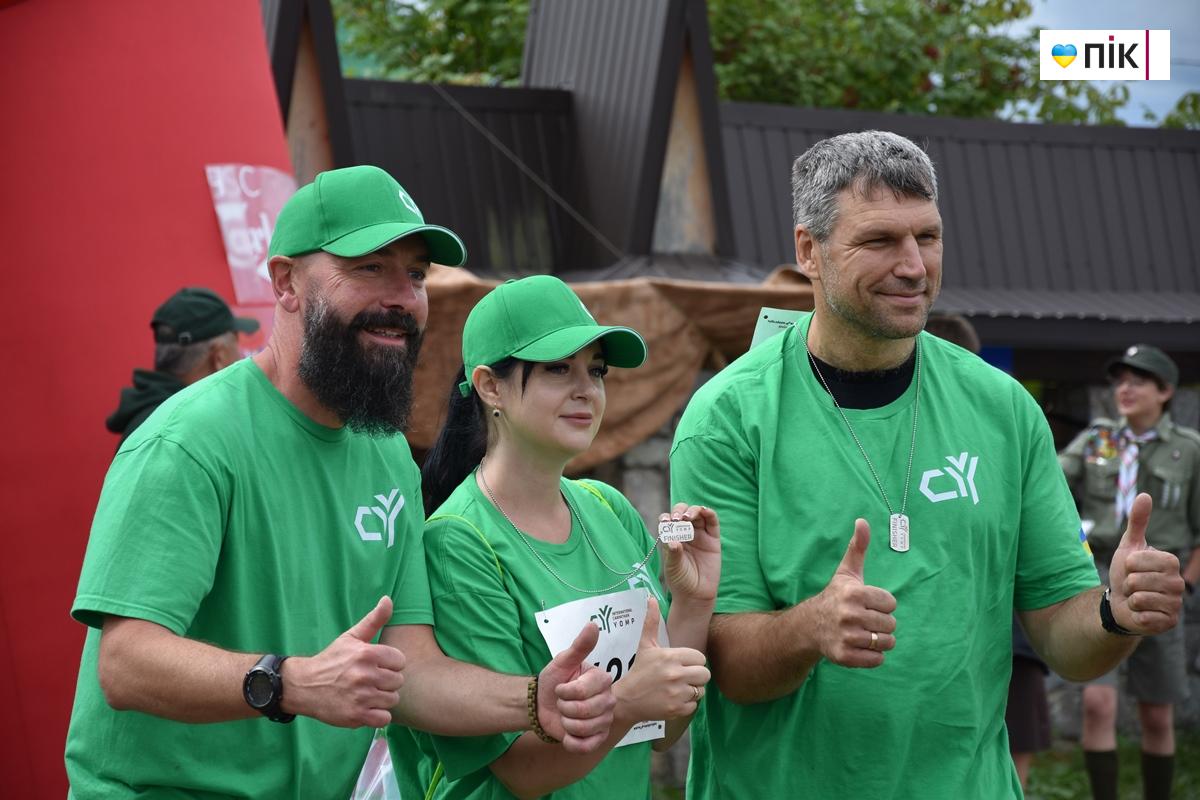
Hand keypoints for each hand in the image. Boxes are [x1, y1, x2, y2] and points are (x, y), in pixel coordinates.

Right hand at [282, 596, 405, 727]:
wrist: (304, 686)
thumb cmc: (331, 660)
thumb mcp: (351, 637)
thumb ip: (374, 619)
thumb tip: (388, 599)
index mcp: (367, 653)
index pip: (400, 661)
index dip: (390, 664)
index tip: (376, 665)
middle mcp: (365, 675)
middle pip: (398, 681)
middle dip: (386, 681)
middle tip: (370, 680)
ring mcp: (361, 697)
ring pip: (392, 700)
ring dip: (382, 699)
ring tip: (366, 693)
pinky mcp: (356, 716)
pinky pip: (384, 718)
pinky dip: (377, 715)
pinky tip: (366, 708)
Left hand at [537, 623, 615, 752]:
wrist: (542, 704)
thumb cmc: (554, 680)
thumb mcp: (563, 661)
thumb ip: (580, 645)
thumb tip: (593, 624)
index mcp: (603, 679)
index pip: (584, 691)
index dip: (566, 692)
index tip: (560, 687)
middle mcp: (609, 699)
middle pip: (585, 711)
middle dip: (565, 708)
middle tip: (562, 703)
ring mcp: (606, 720)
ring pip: (584, 729)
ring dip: (566, 723)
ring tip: (565, 716)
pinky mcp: (599, 738)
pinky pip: (586, 746)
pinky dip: (571, 742)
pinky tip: (567, 734)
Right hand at [614, 597, 709, 721]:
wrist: (626, 700)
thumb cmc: (639, 670)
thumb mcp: (645, 645)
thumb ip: (651, 621)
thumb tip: (651, 598)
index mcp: (671, 656)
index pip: (700, 658)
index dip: (693, 661)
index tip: (682, 664)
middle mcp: (675, 674)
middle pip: (705, 674)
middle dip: (696, 676)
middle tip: (683, 677)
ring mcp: (677, 693)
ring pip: (700, 690)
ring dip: (692, 690)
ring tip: (678, 688)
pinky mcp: (677, 709)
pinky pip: (694, 705)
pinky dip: (686, 704)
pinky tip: (674, 699)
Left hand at [659, 503, 720, 602]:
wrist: (696, 595)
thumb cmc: (680, 581)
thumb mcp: (673, 567)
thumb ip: (673, 553)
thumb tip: (673, 541)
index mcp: (672, 537)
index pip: (668, 521)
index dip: (666, 518)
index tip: (666, 522)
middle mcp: (685, 533)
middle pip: (682, 513)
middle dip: (679, 511)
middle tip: (677, 518)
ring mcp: (699, 535)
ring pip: (697, 514)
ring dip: (692, 510)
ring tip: (687, 517)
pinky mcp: (713, 538)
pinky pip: (712, 521)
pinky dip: (709, 512)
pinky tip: (704, 511)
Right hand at [804, 519, 895, 666]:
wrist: (810, 626)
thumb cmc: (835, 597)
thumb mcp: (846, 572)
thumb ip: (858, 547)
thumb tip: (863, 521)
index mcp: (854, 593)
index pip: (891, 603)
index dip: (882, 604)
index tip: (867, 603)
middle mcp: (849, 615)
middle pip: (890, 624)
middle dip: (882, 623)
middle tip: (865, 620)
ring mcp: (846, 637)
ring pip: (886, 643)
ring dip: (880, 641)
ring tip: (865, 634)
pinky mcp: (844, 656)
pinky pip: (876, 660)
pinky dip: (873, 656)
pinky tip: (861, 646)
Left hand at [1108, 493, 1183, 634]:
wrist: (1121, 602)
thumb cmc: (1127, 573)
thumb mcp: (1129, 546)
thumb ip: (1138, 522)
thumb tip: (1144, 495)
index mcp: (1171, 562)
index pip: (1137, 561)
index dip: (1128, 564)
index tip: (1132, 568)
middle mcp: (1178, 583)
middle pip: (1137, 580)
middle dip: (1127, 583)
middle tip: (1132, 586)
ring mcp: (1175, 604)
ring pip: (1139, 598)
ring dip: (1130, 599)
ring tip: (1136, 598)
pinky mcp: (1168, 622)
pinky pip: (1143, 617)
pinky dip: (1135, 615)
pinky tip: (1140, 612)